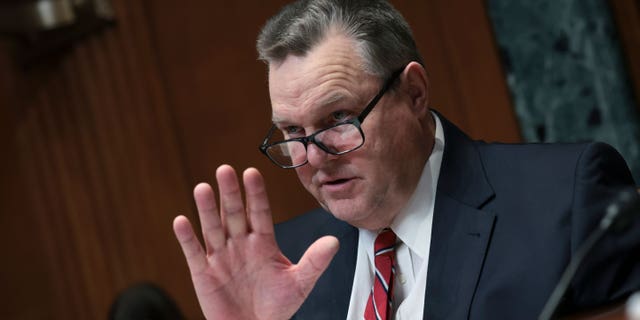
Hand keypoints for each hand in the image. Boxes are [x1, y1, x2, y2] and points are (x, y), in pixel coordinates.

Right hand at [173, 165, 338, 319]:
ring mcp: (221, 256)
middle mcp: (240, 244)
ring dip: (207, 209)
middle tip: (225, 170)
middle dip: (231, 193)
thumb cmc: (276, 306)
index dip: (256, 194)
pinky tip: (181, 221)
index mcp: (263, 242)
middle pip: (234, 214)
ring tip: (203, 188)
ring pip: (213, 227)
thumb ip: (315, 261)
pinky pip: (194, 253)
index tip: (252, 173)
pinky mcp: (203, 273)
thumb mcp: (300, 283)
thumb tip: (334, 241)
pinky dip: (187, 238)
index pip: (260, 212)